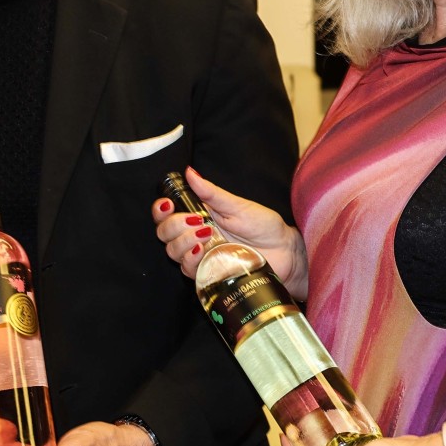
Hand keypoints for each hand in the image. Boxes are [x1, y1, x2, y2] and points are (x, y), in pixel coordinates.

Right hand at [151, 166, 307, 293]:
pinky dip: (191, 259)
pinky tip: (203, 250)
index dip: (160, 210)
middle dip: (173, 225)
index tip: (168, 205)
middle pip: (163, 233)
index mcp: (198, 216)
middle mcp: (194, 236)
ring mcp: (200, 256)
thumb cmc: (264, 226)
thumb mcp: (238, 205)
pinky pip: (187, 270)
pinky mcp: (208, 273)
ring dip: (183, 242)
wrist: (285, 253)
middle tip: (196, 221)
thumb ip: (211, 193)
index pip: (166, 214)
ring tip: (206, 235)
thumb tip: (190, 172)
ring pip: (172, 252)